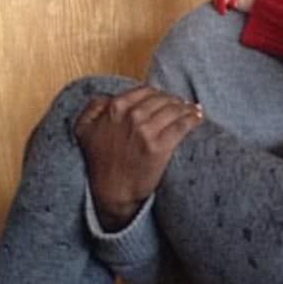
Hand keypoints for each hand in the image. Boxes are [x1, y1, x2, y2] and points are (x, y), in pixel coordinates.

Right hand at [74, 86, 203, 228]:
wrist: (111, 191)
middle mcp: (131, 116)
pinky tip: (198, 119)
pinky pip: (182, 126)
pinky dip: (192, 120)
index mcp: (115, 107)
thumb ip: (94, 107)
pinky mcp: (159, 147)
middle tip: (184, 105)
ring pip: (174, 110)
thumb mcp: (84, 129)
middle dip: (175, 101)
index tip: (166, 99)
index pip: (146, 92)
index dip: (159, 94)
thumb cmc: (99, 162)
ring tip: (194, 111)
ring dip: (187, 108)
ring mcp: (146, 131)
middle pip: (163, 100)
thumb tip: (108, 97)